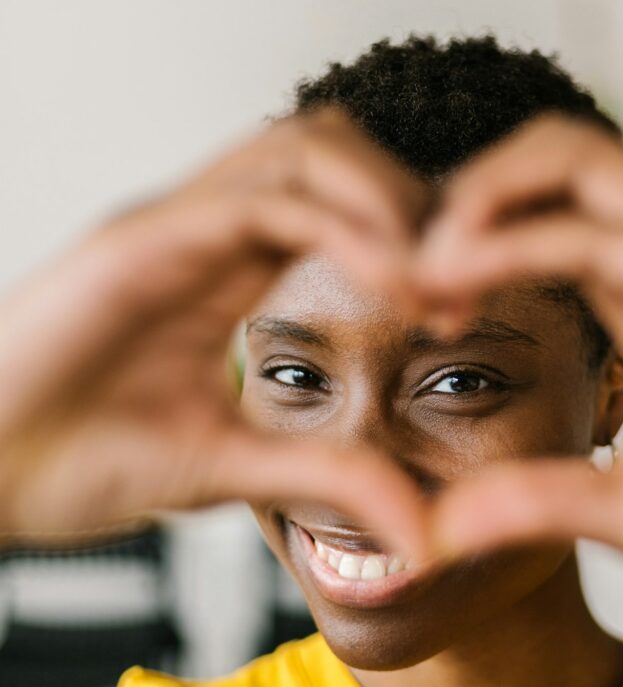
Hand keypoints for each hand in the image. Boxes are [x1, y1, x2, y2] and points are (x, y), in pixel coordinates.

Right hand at [0, 110, 427, 558]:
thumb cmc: (80, 464)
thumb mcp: (233, 468)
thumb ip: (326, 476)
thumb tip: (419, 529)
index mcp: (226, 263)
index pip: (338, 196)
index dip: (413, 234)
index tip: (460, 305)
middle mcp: (205, 227)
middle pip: (334, 146)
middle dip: (414, 201)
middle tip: (463, 283)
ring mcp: (173, 225)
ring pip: (307, 146)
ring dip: (388, 201)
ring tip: (433, 286)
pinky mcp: (139, 242)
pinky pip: (264, 199)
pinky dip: (345, 229)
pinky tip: (392, 288)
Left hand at [417, 115, 622, 663]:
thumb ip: (539, 502)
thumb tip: (440, 530)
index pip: (538, 220)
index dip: (463, 247)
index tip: (413, 306)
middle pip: (549, 161)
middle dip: (460, 195)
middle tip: (402, 264)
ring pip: (571, 158)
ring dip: (479, 193)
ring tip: (420, 259)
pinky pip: (597, 227)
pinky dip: (514, 238)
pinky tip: (455, 276)